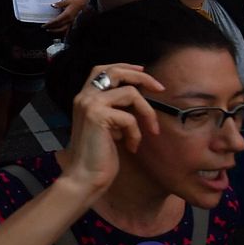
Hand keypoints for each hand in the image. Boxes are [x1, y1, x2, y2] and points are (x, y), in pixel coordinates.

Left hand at [44, 0, 86, 32]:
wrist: (82, 4)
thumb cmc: (74, 2)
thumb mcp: (67, 1)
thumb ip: (59, 4)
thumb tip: (52, 5)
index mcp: (67, 14)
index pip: (57, 21)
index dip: (50, 24)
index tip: (44, 25)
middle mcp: (69, 20)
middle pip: (59, 26)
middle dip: (51, 28)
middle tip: (44, 28)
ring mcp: (71, 23)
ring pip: (63, 30)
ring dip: (55, 31)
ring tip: (49, 30)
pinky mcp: (72, 24)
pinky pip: (67, 31)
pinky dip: (61, 33)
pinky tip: (57, 33)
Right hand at [61, 64, 164, 196]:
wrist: (84, 177)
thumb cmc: (97, 157)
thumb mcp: (107, 127)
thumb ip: (114, 109)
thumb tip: (136, 97)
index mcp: (84, 98)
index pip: (102, 69)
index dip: (124, 67)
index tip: (143, 72)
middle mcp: (84, 97)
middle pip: (116, 72)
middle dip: (142, 77)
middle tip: (159, 89)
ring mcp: (90, 105)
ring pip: (130, 93)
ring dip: (147, 112)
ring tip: (150, 130)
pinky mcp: (98, 116)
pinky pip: (130, 117)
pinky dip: (136, 133)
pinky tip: (132, 147)